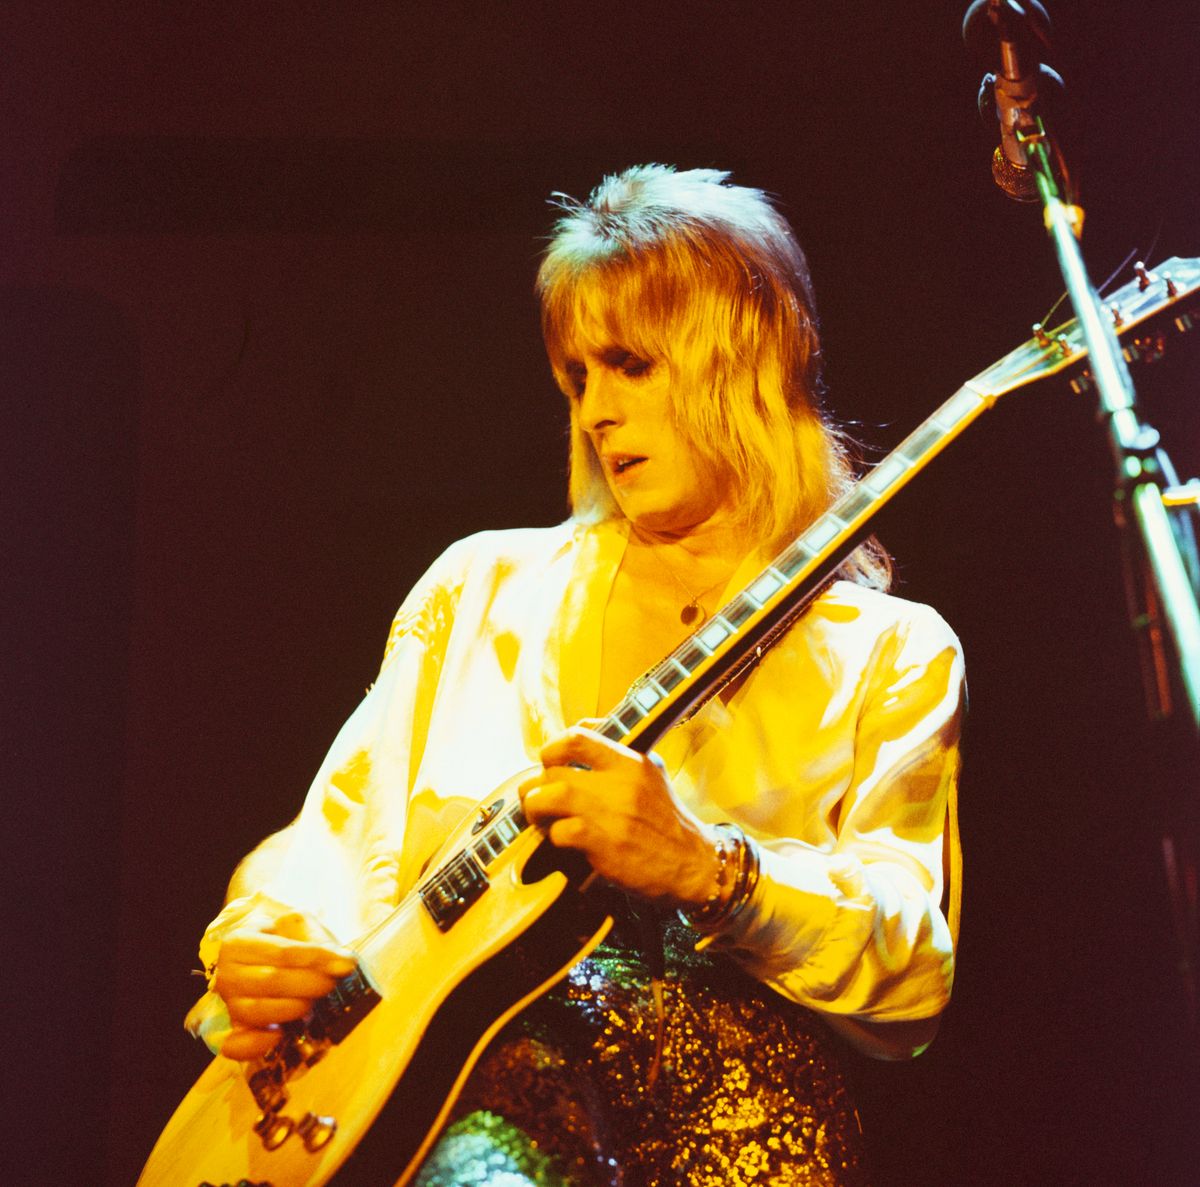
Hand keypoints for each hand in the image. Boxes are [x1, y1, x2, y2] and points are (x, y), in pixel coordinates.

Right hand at [212, 906, 357, 1060]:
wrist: (262, 954)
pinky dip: (258, 1044)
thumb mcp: (298, 925)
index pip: (284, 952)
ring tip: (314, 999)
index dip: (318, 959)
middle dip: (311, 984)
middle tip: (333, 982)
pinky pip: (237, 1045)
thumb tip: (345, 963)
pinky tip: (280, 1033)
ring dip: (296, 1008)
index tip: (347, 965)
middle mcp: (227, 974)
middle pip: (272, 981)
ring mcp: (228, 1004)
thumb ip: (318, 940)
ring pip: (259, 1012)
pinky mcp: (233, 1029)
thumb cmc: (283, 939)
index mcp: (239, 942)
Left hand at [518, 725, 717, 905]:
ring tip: (541, 818)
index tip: (548, 763)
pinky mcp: (605, 845)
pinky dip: (554, 836)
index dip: (552, 748)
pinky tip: (563, 841)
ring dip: (536, 809)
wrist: (693, 864)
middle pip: (554, 771)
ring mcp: (611, 814)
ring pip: (549, 797)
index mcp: (630, 761)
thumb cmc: (666, 819)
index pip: (577, 737)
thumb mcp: (651, 771)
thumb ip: (618, 749)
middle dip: (535, 786)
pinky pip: (560, 832)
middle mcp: (619, 783)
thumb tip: (580, 728)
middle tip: (537, 798)